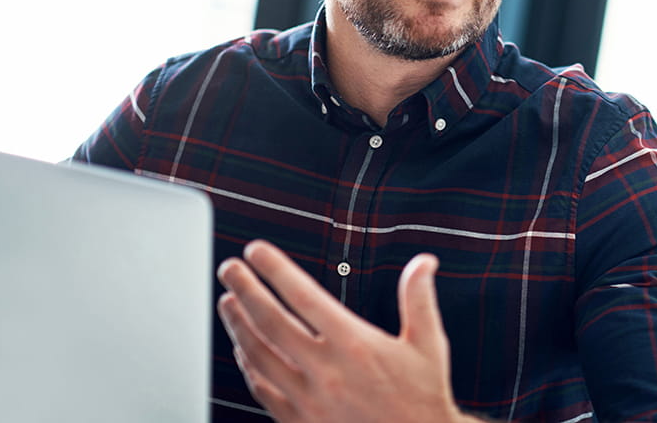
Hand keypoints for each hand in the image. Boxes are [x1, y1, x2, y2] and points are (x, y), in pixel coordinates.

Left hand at [217, 240, 476, 422]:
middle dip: (245, 290)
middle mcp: (325, 371)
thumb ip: (419, 299)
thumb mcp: (428, 345)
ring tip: (228, 303)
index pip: (303, 297)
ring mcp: (308, 399)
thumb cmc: (422, 398)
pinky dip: (248, 366)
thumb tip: (422, 263)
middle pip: (270, 322)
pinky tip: (244, 350)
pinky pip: (262, 390)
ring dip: (238, 326)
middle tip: (230, 269)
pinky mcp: (299, 422)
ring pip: (259, 356)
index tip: (256, 250)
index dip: (275, 270)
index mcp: (354, 345)